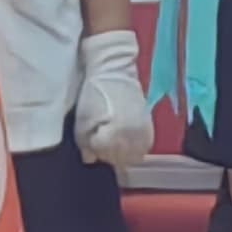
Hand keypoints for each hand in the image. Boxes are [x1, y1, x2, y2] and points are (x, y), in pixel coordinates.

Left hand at [71, 27, 152, 173]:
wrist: (113, 72)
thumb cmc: (94, 94)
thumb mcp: (82, 118)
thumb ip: (85, 141)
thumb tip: (90, 158)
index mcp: (113, 134)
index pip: (104, 155)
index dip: (96, 150)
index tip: (92, 142)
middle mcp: (131, 136)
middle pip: (120, 159)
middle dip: (109, 154)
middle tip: (101, 145)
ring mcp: (142, 132)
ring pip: (135, 156)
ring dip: (123, 155)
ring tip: (114, 145)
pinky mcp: (149, 126)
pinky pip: (146, 147)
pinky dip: (136, 149)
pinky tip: (128, 143)